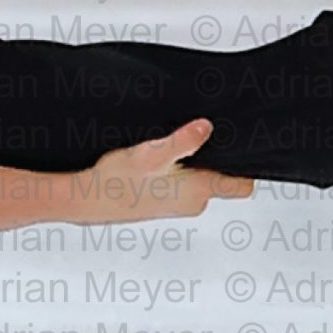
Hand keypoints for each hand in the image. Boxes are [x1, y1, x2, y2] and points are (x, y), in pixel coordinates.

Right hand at [70, 119, 255, 223]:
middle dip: (213, 156)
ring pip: (199, 178)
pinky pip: (182, 183)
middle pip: (221, 177)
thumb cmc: (116, 183)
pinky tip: (155, 160)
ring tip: (169, 146)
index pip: (242, 185)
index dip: (245, 164)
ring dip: (190, 162)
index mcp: (199, 191)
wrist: (88, 201)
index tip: (239, 145)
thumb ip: (184, 141)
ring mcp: (179, 205)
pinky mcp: (164, 203)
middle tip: (196, 134)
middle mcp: (194, 202)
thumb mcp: (151, 153)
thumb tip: (207, 128)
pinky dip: (175, 170)